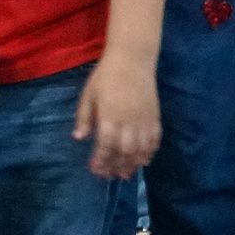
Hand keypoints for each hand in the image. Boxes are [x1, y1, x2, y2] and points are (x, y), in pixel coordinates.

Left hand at [73, 59, 159, 180]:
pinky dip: (150, 152)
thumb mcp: (88, 94)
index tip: (95, 170)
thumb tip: (79, 138)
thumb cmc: (105, 75)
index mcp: (109, 115)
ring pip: (140, 149)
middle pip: (123, 151)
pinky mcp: (155, 116)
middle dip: (116, 166)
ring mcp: (143, 119)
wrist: (132, 59)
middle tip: (110, 176)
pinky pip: (155, 139)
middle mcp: (128, 121)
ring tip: (126, 174)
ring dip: (133, 164)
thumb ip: (84, 117)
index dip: (101, 160)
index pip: (105, 144)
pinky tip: (144, 160)